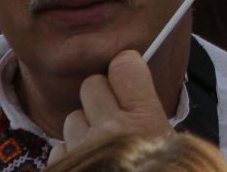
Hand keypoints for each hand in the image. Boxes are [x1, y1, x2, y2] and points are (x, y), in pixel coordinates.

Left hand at [52, 50, 170, 160]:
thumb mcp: (167, 140)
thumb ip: (149, 109)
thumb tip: (136, 76)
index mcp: (145, 120)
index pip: (124, 65)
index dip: (126, 68)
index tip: (127, 75)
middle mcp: (111, 130)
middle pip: (92, 84)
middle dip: (100, 97)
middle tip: (113, 115)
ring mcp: (83, 149)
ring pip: (73, 117)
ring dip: (84, 128)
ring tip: (100, 147)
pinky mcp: (61, 166)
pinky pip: (59, 148)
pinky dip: (71, 153)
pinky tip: (87, 163)